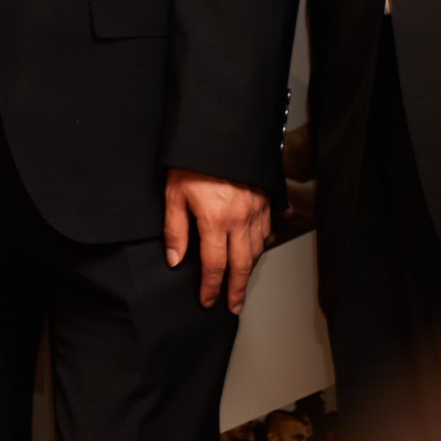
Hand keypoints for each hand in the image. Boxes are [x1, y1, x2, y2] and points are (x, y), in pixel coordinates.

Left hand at [164, 168, 271, 311]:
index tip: (207, 300)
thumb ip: (175, 230)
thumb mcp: (173, 194)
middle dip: (237, 290)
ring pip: (257, 250)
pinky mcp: (265, 200)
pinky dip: (261, 245)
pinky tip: (254, 250)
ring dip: (249, 269)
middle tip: (234, 306)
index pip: (214, 266)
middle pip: (242, 265)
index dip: (211, 287)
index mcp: (216, 220)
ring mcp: (256, 210)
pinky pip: (266, 231)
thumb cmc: (193, 160)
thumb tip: (175, 259)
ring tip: (241, 282)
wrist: (220, 134)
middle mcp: (240, 219)